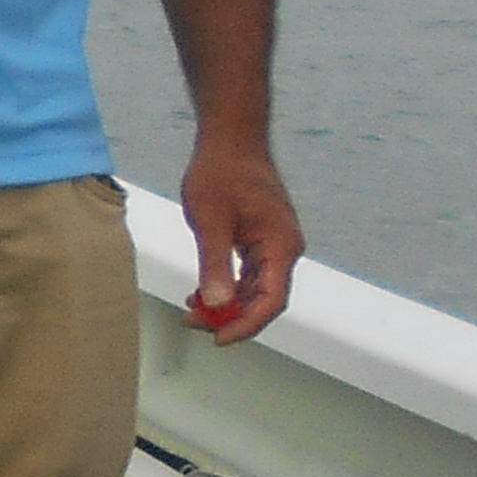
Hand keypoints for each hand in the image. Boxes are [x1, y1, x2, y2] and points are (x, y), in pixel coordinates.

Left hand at [175, 133, 302, 342]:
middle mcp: (285, 249)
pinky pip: (249, 274)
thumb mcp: (209, 220)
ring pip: (255, 289)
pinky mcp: (262, 240)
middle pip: (264, 300)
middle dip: (231, 318)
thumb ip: (214, 264)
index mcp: (281, 246)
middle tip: (193, 323)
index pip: (270, 301)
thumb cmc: (220, 172)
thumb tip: (217, 305)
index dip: (245, 325)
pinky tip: (200, 293)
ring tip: (191, 310)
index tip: (217, 338)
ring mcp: (275, 245)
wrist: (230, 138)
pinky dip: (227, 286)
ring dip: (227, 304)